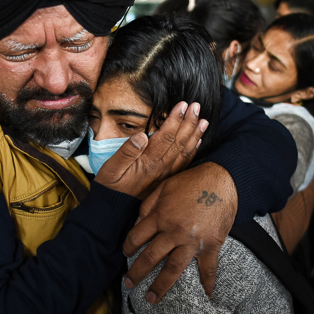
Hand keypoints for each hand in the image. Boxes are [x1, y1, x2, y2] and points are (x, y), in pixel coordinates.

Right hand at [93, 101, 207, 199]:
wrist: (114, 209)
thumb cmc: (110, 186)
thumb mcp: (111, 167)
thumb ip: (126, 151)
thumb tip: (141, 135)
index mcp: (148, 161)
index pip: (166, 136)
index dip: (175, 119)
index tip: (182, 105)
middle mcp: (160, 167)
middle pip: (179, 141)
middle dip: (189, 122)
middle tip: (197, 106)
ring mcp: (165, 174)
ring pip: (185, 151)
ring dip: (195, 134)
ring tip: (203, 121)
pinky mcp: (166, 179)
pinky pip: (184, 163)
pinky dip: (193, 151)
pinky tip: (198, 142)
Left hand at [122, 162, 236, 303]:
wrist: (223, 180)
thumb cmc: (192, 181)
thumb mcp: (164, 186)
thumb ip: (148, 205)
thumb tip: (137, 224)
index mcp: (160, 216)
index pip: (137, 237)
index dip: (128, 246)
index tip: (125, 253)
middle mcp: (174, 232)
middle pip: (150, 257)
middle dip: (137, 272)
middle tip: (129, 283)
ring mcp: (193, 241)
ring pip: (173, 269)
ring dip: (160, 286)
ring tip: (151, 299)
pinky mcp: (211, 245)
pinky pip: (209, 268)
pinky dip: (208, 283)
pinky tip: (206, 296)